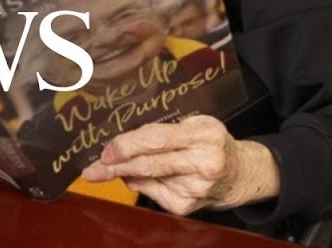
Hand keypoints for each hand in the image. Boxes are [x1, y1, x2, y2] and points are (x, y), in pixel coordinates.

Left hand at [79, 115, 278, 214]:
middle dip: (114, 167)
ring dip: (124, 174)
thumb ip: (164, 131)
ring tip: (109, 168)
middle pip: (148, 164)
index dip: (127, 145)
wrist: (239, 173)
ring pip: (146, 180)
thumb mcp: (196, 124)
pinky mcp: (186, 206)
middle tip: (91, 169)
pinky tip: (142, 176)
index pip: (157, 140)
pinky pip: (151, 193)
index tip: (106, 150)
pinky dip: (140, 183)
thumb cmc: (212, 143)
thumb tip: (124, 144)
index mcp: (204, 135)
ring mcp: (194, 188)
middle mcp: (202, 163)